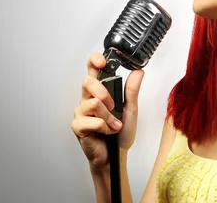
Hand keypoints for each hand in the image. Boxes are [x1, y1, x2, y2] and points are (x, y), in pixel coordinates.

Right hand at [71, 53, 144, 170]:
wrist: (116, 155)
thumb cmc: (121, 132)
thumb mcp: (131, 108)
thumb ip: (132, 90)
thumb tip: (138, 72)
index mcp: (99, 91)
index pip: (92, 70)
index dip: (94, 61)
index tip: (102, 61)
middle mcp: (87, 98)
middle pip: (88, 81)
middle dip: (103, 92)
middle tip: (113, 105)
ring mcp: (81, 112)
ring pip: (93, 103)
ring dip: (109, 116)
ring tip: (114, 124)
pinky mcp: (78, 125)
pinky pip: (92, 120)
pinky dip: (104, 127)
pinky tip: (107, 132)